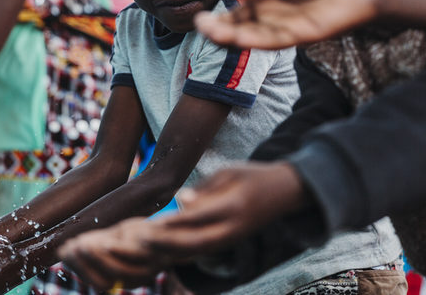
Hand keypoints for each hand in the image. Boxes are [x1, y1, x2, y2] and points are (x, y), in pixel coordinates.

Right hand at [58, 217, 168, 289]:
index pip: (100, 283)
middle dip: (86, 265)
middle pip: (106, 280)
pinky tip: (106, 239)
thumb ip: (92, 249)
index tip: (66, 251)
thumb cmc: (140, 234)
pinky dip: (119, 250)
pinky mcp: (157, 250)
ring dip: (98, 258)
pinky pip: (136, 255)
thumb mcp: (114, 241)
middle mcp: (138, 277)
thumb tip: (63, 251)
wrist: (173, 226)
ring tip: (82, 243)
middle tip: (71, 247)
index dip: (81, 269)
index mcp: (127, 278)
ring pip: (120, 271)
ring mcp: (148, 265)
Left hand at [144, 162, 303, 258]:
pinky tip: (163, 251)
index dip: (174, 223)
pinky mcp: (230, 242)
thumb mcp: (229, 172)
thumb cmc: (253, 175)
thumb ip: (204, 189)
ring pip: (198, 252)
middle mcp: (233, 227)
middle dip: (167, 244)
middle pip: (196, 242)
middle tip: (140, 242)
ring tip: (146, 248)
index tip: (151, 224)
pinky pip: (204, 252)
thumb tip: (179, 201)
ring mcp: (233, 238)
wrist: (285, 192)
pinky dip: (183, 253)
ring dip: (171, 252)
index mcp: (233, 205)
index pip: (199, 218)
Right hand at [195, 0, 381, 48]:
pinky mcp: (296, 37)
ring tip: (210, 33)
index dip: (218, 17)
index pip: (234, 13)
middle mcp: (267, 18)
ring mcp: (280, 29)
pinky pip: (271, 41)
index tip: (201, 18)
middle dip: (218, 29)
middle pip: (237, 27)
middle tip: (200, 26)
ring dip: (229, 37)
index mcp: (262, 1)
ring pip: (250, 37)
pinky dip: (253, 40)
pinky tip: (237, 38)